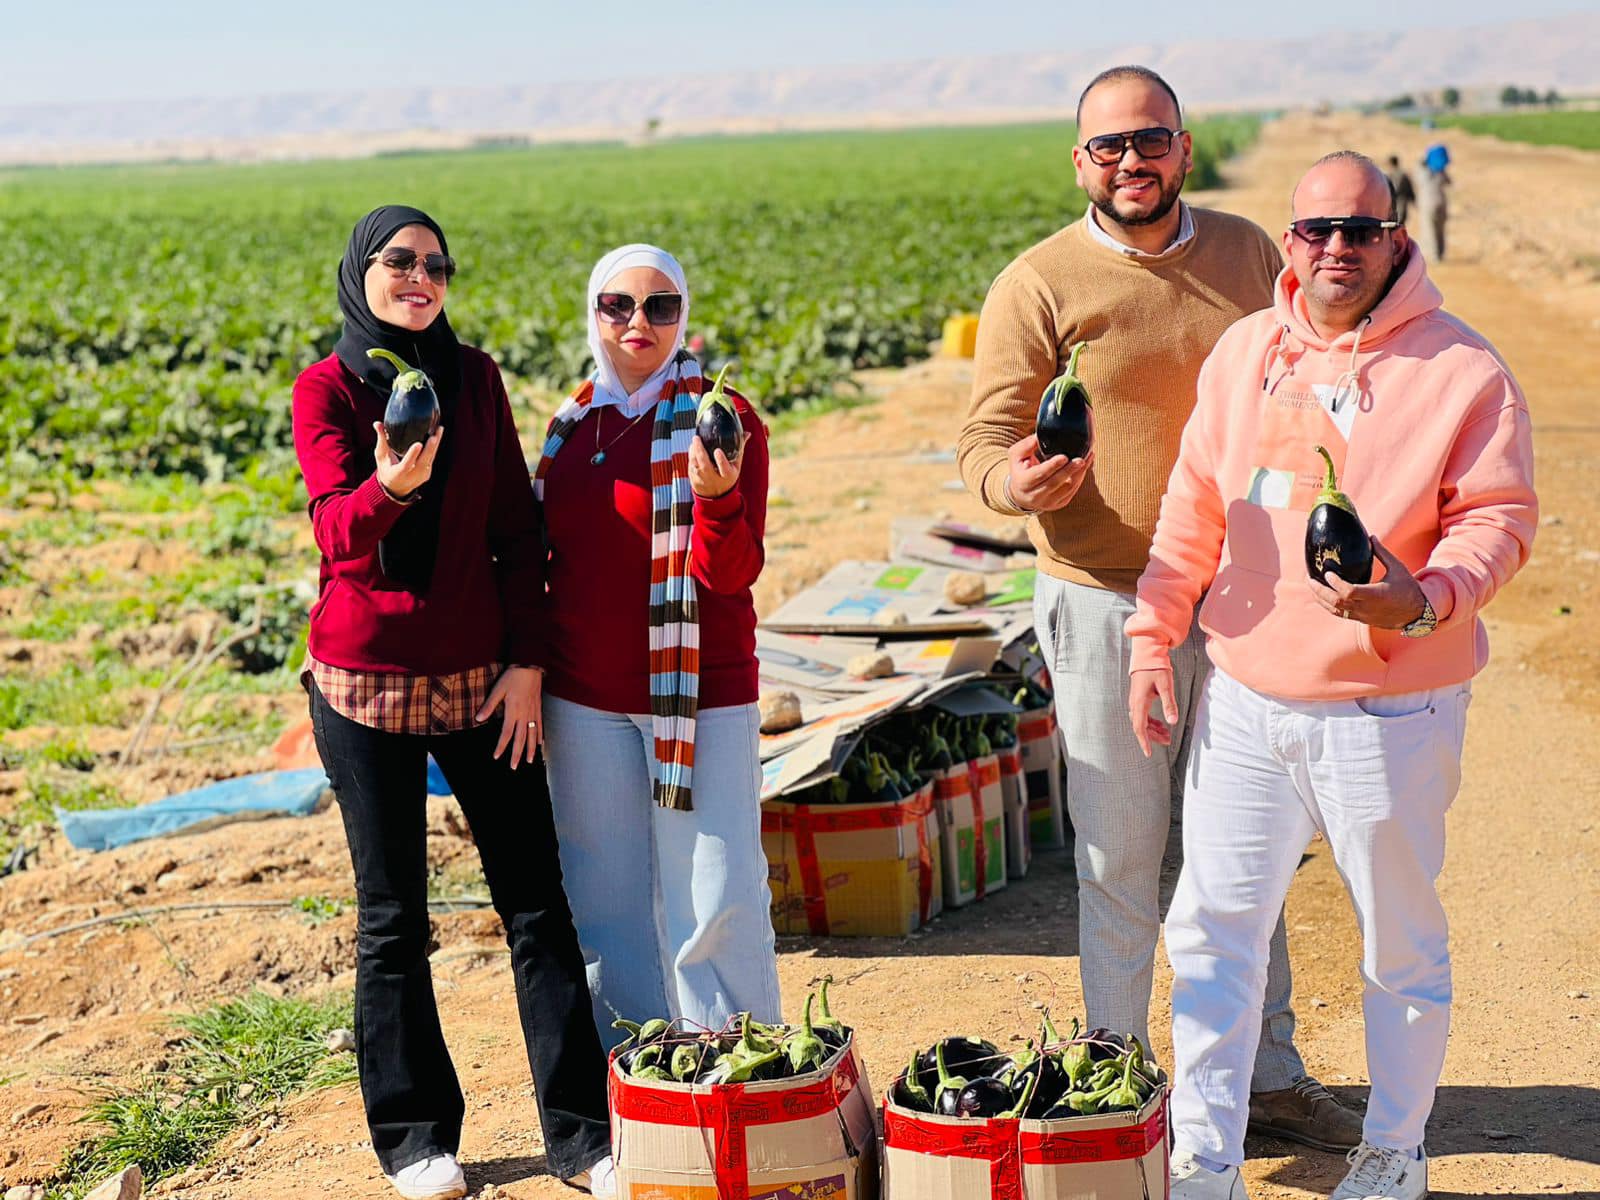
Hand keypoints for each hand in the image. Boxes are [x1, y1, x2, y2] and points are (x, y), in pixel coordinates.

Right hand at [374, 422, 443, 500]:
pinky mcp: (427, 473)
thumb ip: (382, 440)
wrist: (396, 488)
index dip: (413, 454)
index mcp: (398, 474)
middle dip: (430, 448)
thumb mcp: (381, 456)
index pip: (406, 464)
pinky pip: (432, 458)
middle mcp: (412, 476)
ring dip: (436, 444)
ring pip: (430, 458)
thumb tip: (377, 423)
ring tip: (439, 429)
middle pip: (423, 461)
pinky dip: (434, 447)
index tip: (418, 444)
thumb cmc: (386, 468)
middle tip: (435, 435)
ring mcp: (421, 475)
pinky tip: (437, 434)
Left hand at [474, 666, 542, 767]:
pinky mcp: (539, 708)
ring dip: (531, 749)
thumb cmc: (512, 677)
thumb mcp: (498, 689)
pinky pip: (540, 726)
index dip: (501, 746)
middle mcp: (525, 715)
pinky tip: (540, 744)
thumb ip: (489, 705)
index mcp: (513, 711)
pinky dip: (540, 736)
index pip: (506, 734)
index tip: (496, 756)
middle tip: (514, 767)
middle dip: (517, 754)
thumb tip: (478, 718)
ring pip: (533, 735)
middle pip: (521, 739)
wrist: (530, 667)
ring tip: (530, 761)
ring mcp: (533, 713)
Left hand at [689, 433, 748, 498]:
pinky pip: (690, 466)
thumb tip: (747, 433)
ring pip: (695, 464)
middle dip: (700, 451)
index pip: (724, 468)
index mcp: (727, 475)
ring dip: (693, 452)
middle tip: (697, 438)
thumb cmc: (727, 476)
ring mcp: (703, 480)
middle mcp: (714, 478)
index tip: (717, 451)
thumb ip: (740, 449)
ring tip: (695, 441)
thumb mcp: (736, 465)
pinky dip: (691, 456)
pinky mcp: (694, 480)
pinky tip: (693, 448)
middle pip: (705, 465)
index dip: (721, 460)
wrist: (715, 496)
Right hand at [1006, 434, 1094, 512]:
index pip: (1039, 474)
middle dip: (1069, 470)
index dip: (1052, 466)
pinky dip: (1079, 480)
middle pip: (1055, 483)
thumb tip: (1039, 436)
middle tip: (1081, 460)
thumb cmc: (1020, 471)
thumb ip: (1026, 446)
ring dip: (1078, 474)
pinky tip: (1084, 468)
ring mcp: (1047, 503)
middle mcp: (1034, 496)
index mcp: (1023, 483)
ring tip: (1086, 460)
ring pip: (1066, 489)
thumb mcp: (1016, 456)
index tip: (1064, 457)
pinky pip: (1071, 493)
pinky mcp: (1057, 505)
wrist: (1020, 494)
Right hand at [1128, 667, 1177, 757]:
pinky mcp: (1139, 698)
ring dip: (1154, 730)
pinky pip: (1143, 715)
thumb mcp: (1166, 686)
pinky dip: (1152, 722)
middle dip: (1153, 737)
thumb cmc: (1156, 669)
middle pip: (1141, 727)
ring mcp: (1136, 701)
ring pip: (1142, 722)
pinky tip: (1162, 724)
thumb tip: (1172, 722)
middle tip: (1168, 742)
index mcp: (1139, 702)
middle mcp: (1135, 703)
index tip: (1148, 753)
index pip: (1140, 727)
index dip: (1144, 742)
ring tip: (1167, 735)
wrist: (1147, 655)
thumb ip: (1169, 704)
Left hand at [1307, 536, 1426, 628]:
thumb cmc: (1408, 588)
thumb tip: (1371, 536)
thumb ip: (1382, 553)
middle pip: (1336, 602)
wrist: (1417, 612)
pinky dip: (1328, 605)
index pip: (1348, 592)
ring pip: (1335, 610)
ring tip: (1312, 586)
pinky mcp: (1361, 619)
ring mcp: (1362, 616)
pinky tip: (1322, 595)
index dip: (1335, 583)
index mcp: (1376, 595)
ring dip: (1321, 598)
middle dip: (1319, 591)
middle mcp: (1366, 608)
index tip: (1327, 572)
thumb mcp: (1397, 568)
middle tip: (1309, 579)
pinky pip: (1340, 614)